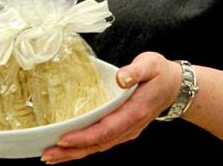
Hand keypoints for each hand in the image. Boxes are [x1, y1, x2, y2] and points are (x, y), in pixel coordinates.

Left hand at [40, 52, 181, 163]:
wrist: (175, 86)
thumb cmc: (160, 74)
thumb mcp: (151, 64)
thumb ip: (136, 70)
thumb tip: (121, 78)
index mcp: (134, 112)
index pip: (106, 130)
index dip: (84, 137)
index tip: (64, 139)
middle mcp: (130, 127)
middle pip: (97, 144)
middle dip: (71, 152)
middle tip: (47, 155)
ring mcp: (126, 131)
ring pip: (97, 147)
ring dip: (74, 154)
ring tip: (50, 156)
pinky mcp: (122, 130)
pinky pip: (100, 143)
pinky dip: (83, 148)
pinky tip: (68, 150)